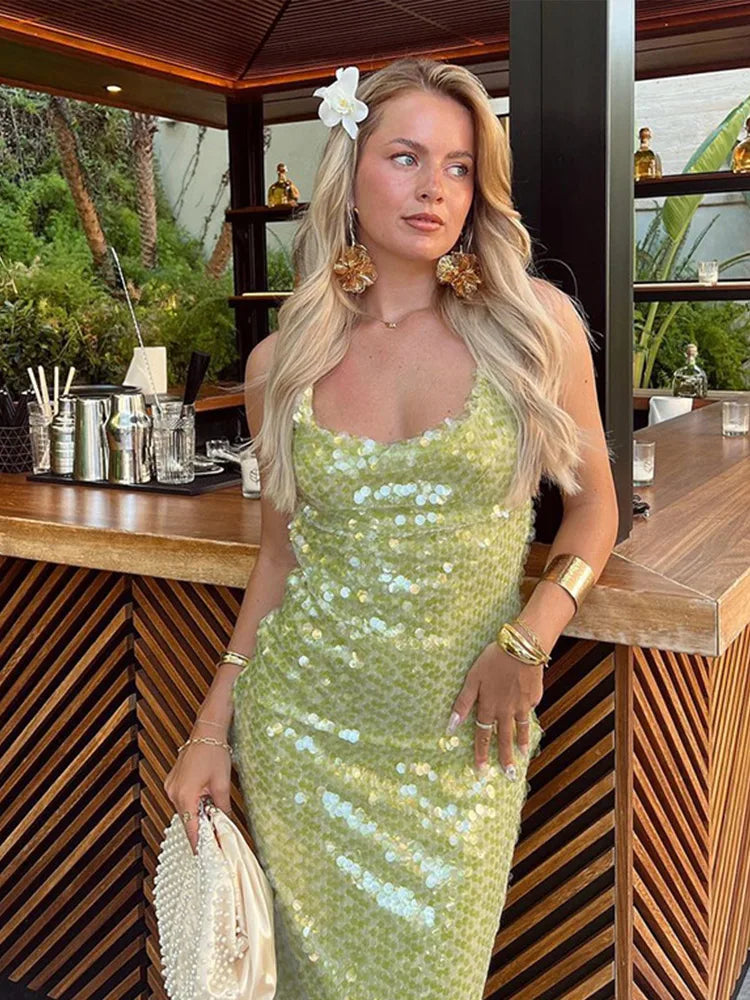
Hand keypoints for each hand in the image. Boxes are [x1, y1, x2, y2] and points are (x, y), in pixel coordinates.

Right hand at [163, 719, 232, 853]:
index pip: (190, 828)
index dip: (198, 844)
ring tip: (212, 821)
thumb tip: (225, 824)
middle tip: (213, 840)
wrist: (207, 731)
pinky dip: (191, 805)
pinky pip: (181, 799)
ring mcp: (171, 786)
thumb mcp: (222, 784)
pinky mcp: (172, 781)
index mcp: (185, 795)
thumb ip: (222, 807)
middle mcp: (173, 792)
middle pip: (186, 820)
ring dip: (196, 816)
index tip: (204, 856)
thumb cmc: (215, 753)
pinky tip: (204, 805)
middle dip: (199, 829)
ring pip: (184, 810)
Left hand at [446, 643, 542, 775]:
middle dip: (505, 758)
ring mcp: (523, 704)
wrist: (522, 648)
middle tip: (508, 775)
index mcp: (489, 707)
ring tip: (522, 756)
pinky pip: (530, 709)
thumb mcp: (473, 679)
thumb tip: (450, 726)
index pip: (483, 735)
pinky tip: (529, 719)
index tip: (481, 770)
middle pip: (505, 738)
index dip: (481, 752)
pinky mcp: (535, 696)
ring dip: (521, 743)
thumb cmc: (492, 660)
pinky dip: (529, 717)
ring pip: (521, 728)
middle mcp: (507, 710)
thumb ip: (463, 703)